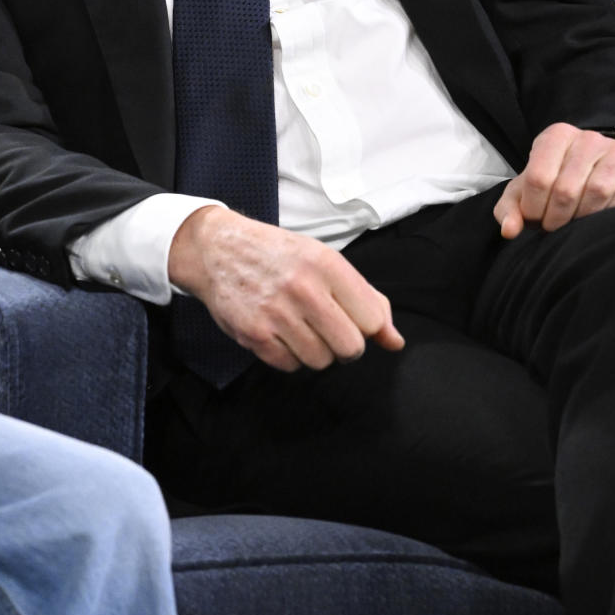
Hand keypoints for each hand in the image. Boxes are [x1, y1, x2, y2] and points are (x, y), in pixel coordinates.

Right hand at [168, 206, 403, 372]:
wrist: (220, 248)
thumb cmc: (280, 255)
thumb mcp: (326, 261)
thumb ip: (366, 299)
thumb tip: (395, 341)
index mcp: (327, 264)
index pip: (371, 320)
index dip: (366, 326)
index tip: (351, 318)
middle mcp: (303, 288)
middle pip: (350, 348)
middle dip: (344, 346)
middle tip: (329, 329)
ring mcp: (276, 312)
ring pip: (321, 361)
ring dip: (316, 351)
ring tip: (301, 328)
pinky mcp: (254, 334)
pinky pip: (290, 366)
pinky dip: (290, 356)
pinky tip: (281, 333)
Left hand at [493, 122, 614, 239]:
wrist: (596, 172)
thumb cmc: (554, 184)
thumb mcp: (526, 191)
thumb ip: (510, 209)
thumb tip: (509, 230)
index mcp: (556, 136)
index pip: (538, 177)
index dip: (533, 208)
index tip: (535, 221)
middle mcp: (587, 138)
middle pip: (567, 188)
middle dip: (556, 218)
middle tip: (554, 228)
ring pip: (597, 191)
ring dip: (583, 218)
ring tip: (575, 225)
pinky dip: (611, 213)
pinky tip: (600, 218)